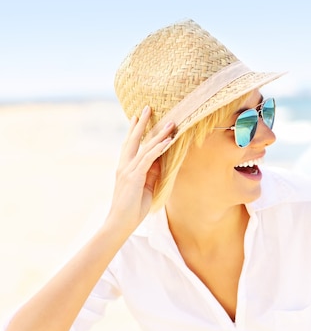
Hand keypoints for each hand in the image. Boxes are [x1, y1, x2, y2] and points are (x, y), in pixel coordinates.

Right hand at [106, 106, 173, 234]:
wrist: (120, 223)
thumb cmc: (132, 208)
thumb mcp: (146, 187)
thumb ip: (151, 173)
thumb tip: (160, 161)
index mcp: (125, 167)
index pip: (131, 144)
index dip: (135, 130)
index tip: (138, 115)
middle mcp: (124, 165)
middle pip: (134, 139)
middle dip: (141, 123)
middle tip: (147, 107)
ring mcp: (128, 170)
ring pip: (145, 147)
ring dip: (159, 134)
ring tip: (170, 123)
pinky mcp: (134, 177)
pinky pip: (148, 159)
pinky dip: (158, 149)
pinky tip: (167, 141)